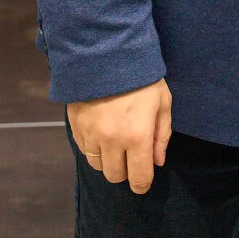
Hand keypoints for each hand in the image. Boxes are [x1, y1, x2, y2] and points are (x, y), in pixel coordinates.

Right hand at [67, 79, 172, 193]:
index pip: (139, 178)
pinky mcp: (76, 125)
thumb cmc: (141, 77)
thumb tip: (157, 162)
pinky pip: (84, 150)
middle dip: (125, 171)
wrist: (106, 52)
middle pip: (115, 176)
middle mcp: (112, 141)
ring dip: (108, 160)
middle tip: (130, 157)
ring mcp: (91, 134)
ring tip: (114, 144)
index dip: (142, 185)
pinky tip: (101, 133)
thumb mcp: (162, 102)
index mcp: (137, 137)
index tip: (143, 182)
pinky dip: (93, 148)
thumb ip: (162, 135)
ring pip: (98, 165)